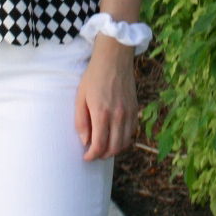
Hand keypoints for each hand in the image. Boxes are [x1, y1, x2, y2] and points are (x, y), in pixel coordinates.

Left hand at [75, 37, 137, 160]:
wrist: (114, 59)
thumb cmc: (94, 76)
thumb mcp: (80, 97)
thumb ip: (81, 121)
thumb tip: (85, 141)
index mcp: (102, 114)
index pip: (99, 145)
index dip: (92, 155)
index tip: (86, 157)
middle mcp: (118, 116)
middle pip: (114, 148)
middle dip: (102, 156)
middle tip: (94, 154)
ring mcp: (129, 113)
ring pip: (124, 142)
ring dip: (114, 150)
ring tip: (104, 148)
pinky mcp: (135, 109)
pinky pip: (131, 132)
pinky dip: (123, 139)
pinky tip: (115, 137)